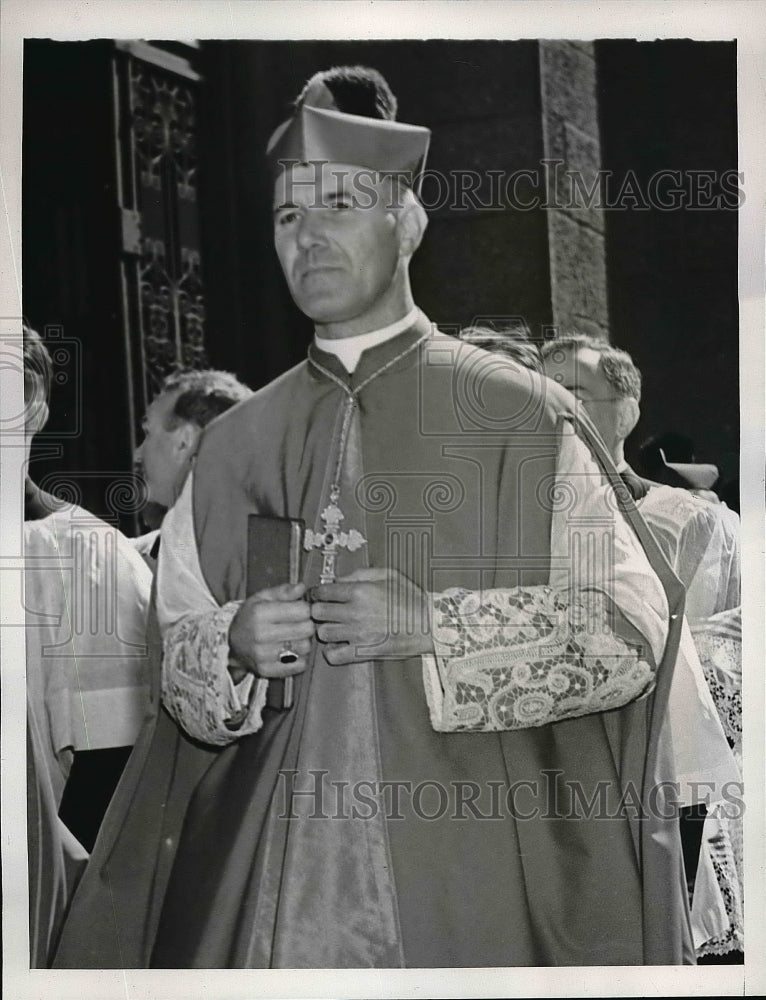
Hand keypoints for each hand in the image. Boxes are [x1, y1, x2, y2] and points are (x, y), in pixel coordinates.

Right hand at [228, 582, 313, 679]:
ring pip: (305, 647)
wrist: (231, 643)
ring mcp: (263, 655)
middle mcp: (260, 635)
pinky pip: (299, 665)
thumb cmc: (250, 617)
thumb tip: (301, 587)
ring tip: (293, 637)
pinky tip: (290, 651)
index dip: (305, 608)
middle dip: (306, 624)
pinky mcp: (266, 671)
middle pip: (306, 629)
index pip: (302, 610)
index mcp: (260, 613)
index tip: (299, 610)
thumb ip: (283, 591)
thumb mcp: (262, 598)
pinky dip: (299, 658)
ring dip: (303, 642)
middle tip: (298, 624)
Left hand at [310, 567, 433, 664]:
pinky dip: (332, 652)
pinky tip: (340, 645)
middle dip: (319, 610)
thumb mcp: (389, 575)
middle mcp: (355, 612)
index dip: (318, 593)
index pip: (323, 591)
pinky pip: (333, 655)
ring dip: (326, 630)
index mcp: (360, 591)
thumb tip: (338, 579)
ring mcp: (358, 634)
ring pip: (323, 633)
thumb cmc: (411, 599)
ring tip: (335, 628)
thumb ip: (360, 573)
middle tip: (326, 612)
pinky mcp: (363, 652)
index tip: (320, 596)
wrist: (430, 625)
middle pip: (317, 612)